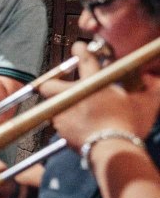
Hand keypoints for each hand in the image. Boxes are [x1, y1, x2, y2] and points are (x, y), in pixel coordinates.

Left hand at [40, 41, 159, 148]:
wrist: (112, 150)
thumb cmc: (129, 124)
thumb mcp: (147, 103)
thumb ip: (151, 88)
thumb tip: (152, 79)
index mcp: (93, 83)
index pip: (84, 60)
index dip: (80, 51)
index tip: (78, 48)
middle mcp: (72, 95)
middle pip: (48, 84)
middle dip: (52, 83)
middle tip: (64, 85)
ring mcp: (63, 114)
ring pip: (51, 105)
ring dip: (59, 104)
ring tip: (73, 108)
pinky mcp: (61, 131)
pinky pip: (58, 123)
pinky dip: (66, 122)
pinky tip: (77, 125)